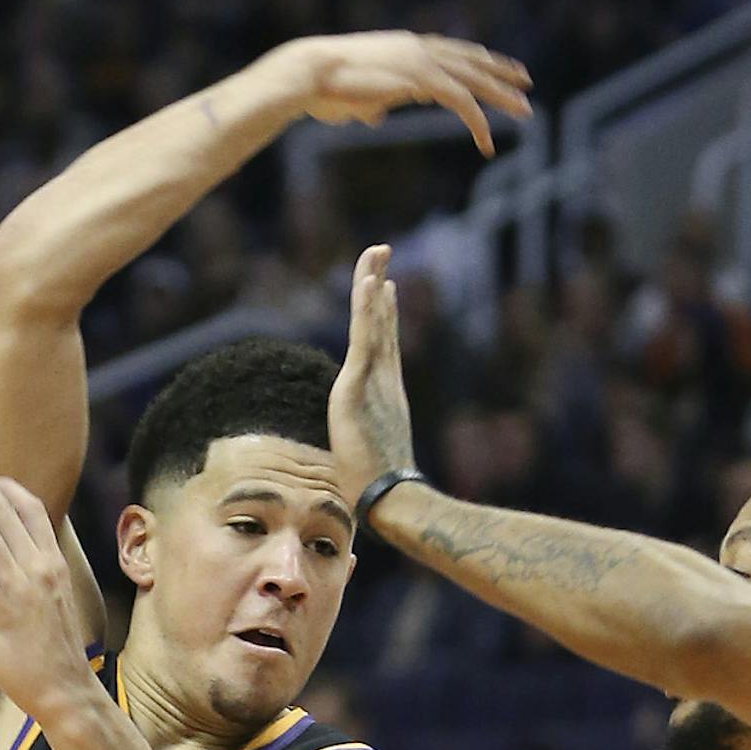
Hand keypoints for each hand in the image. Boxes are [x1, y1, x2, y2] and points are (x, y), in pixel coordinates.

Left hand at [0, 438, 96, 727]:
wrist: (67, 692)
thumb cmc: (57, 657)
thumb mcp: (52, 607)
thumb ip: (34, 581)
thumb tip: (16, 571)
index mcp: (52, 565)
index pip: (31, 511)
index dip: (6, 486)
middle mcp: (38, 567)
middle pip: (5, 509)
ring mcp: (19, 586)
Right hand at [280, 33, 529, 153]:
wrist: (309, 75)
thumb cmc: (323, 89)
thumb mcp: (356, 98)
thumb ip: (372, 104)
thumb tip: (375, 116)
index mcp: (405, 46)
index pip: (451, 51)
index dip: (477, 59)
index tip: (498, 66)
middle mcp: (417, 47)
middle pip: (471, 59)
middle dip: (500, 71)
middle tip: (527, 82)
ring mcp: (421, 61)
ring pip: (474, 79)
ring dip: (501, 96)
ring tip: (525, 112)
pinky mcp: (420, 79)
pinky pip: (461, 102)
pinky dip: (477, 123)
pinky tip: (487, 143)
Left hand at [330, 245, 416, 507]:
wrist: (390, 498)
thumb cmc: (380, 489)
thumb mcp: (370, 454)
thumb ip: (367, 446)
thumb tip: (365, 460)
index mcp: (385, 393)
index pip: (383, 343)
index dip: (382, 312)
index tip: (384, 285)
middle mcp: (385, 380)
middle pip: (381, 323)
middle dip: (379, 285)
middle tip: (381, 252)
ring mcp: (375, 381)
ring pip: (373, 323)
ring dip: (372, 284)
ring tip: (375, 252)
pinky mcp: (360, 386)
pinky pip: (364, 340)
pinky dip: (368, 310)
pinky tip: (370, 283)